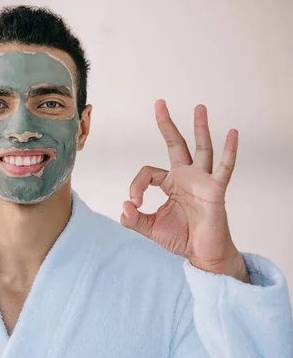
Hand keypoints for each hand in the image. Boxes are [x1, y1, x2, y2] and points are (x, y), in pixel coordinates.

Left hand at [120, 100, 249, 282]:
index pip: (148, 172)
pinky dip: (230, 151)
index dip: (137, 185)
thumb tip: (124, 207)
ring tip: (199, 107)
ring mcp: (202, 181)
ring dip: (199, 128)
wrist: (202, 255)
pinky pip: (224, 169)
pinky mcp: (216, 191)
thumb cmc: (180, 238)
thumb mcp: (150, 228)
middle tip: (159, 103)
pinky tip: (233, 133)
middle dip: (167, 124)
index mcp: (170, 184)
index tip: (135, 203)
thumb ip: (134, 219)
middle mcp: (186, 177)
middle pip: (176, 144)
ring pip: (201, 149)